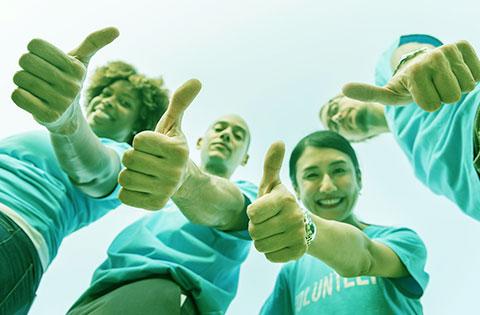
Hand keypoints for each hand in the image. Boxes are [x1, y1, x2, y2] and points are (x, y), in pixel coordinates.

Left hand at [11, 27, 118, 124]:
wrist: (67, 116)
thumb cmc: (69, 81)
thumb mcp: (81, 61)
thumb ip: (94, 42)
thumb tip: (116, 30)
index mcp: (76, 68)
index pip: (35, 44)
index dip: (35, 52)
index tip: (46, 62)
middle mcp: (71, 85)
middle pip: (25, 60)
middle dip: (27, 67)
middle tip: (40, 76)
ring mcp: (60, 102)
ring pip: (20, 78)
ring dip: (23, 82)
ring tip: (37, 89)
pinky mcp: (47, 116)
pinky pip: (18, 96)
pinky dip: (20, 96)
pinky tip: (34, 100)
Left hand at [118, 79, 201, 209]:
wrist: (182, 182)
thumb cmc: (170, 149)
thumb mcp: (173, 125)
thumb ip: (180, 102)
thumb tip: (196, 80)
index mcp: (178, 150)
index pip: (138, 140)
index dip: (142, 141)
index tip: (155, 148)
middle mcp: (175, 172)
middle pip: (129, 158)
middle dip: (135, 158)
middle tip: (150, 162)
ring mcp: (166, 191)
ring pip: (124, 178)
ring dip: (131, 174)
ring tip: (146, 174)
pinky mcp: (155, 205)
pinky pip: (123, 195)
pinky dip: (129, 192)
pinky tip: (144, 188)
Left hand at [247, 141, 306, 262]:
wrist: (305, 226)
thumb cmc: (280, 203)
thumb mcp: (273, 185)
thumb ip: (271, 165)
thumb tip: (278, 141)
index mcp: (285, 200)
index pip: (252, 213)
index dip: (253, 213)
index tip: (263, 209)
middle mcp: (295, 218)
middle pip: (254, 232)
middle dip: (257, 228)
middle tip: (269, 222)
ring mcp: (299, 236)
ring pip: (260, 246)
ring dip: (263, 241)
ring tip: (275, 232)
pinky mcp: (299, 253)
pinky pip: (270, 257)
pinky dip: (272, 252)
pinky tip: (281, 242)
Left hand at [343, 40, 479, 111]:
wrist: (422, 66)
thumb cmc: (406, 86)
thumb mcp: (387, 93)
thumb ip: (369, 93)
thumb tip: (343, 88)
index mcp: (413, 71)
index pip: (432, 106)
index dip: (427, 105)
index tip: (419, 95)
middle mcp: (432, 57)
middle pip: (451, 97)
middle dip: (442, 97)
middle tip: (432, 88)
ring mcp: (448, 50)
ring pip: (466, 87)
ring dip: (456, 88)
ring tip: (441, 80)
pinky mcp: (463, 46)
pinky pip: (477, 75)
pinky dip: (469, 78)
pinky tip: (454, 73)